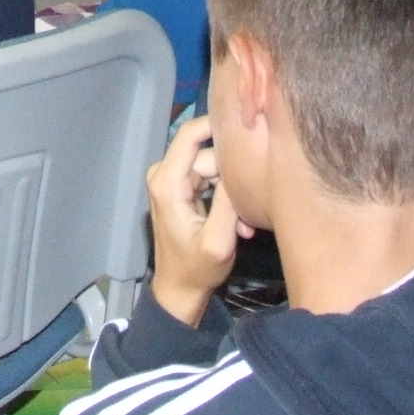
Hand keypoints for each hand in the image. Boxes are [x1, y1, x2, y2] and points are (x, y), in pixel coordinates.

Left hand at [145, 115, 246, 326]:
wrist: (181, 289)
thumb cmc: (197, 269)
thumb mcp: (219, 240)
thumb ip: (229, 202)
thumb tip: (241, 165)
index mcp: (167, 182)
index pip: (191, 134)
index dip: (219, 125)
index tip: (249, 129)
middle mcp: (164, 174)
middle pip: (208, 153)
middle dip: (231, 177)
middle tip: (246, 213)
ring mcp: (173, 180)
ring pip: (213, 166)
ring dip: (232, 191)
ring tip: (242, 223)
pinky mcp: (182, 187)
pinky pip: (211, 178)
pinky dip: (226, 197)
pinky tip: (237, 223)